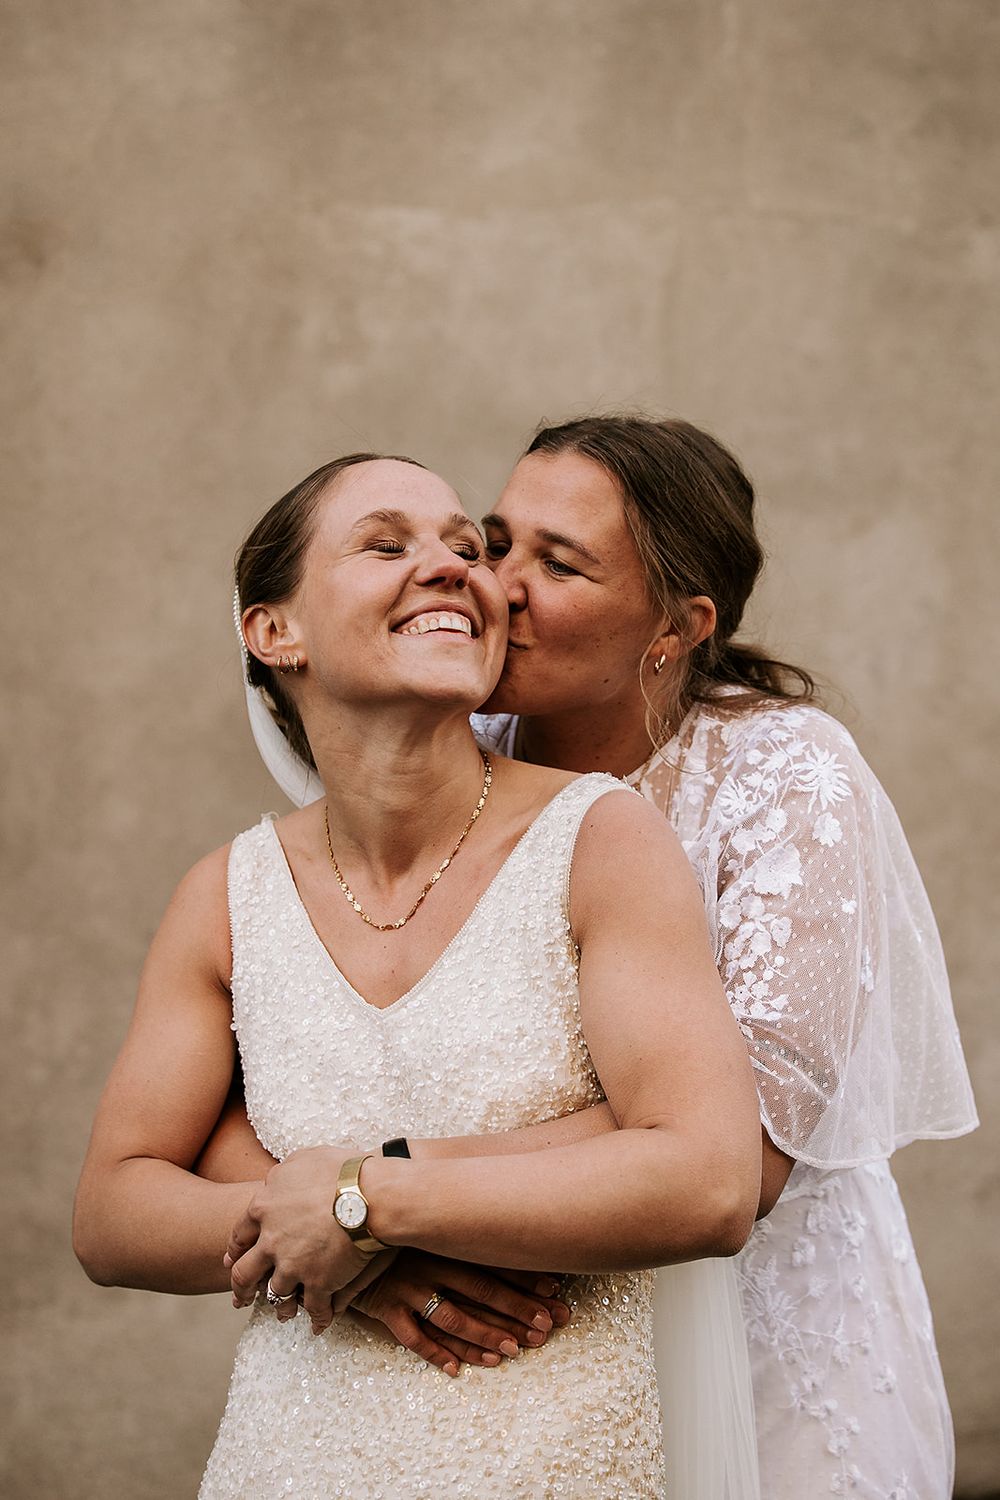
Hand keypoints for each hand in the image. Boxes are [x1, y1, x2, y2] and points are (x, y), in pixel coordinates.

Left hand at [224, 1145, 368, 1330]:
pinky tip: (320, 1325)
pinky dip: (318, 1319)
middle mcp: (271, 1240)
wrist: (369, 1195)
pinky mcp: (318, 1283)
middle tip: (240, 1299)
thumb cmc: (340, 1169)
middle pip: (245, 1273)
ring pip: (276, 1295)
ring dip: (279, 1307)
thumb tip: (274, 1181)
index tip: (231, 1261)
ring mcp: (293, 1265)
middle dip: (241, 1289)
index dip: (235, 1250)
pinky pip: (314, 1308)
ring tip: (283, 1315)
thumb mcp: (301, 1159)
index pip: (239, 1234)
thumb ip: (282, 1175)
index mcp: (263, 1207)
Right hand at [345, 1250, 571, 1376]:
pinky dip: (434, 1353)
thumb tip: (509, 1236)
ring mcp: (409, 1286)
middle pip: (482, 1289)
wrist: (341, 1234)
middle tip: (548, 1328)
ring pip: (452, 1315)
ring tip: (511, 1352)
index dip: (527, 1278)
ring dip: (483, 1334)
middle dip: (518, 1310)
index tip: (558, 1292)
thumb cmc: (396, 1235)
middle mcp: (432, 1263)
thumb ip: (460, 1232)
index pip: (494, 1261)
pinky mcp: (386, 1307)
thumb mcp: (428, 1226)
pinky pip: (412, 1335)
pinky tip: (456, 1370)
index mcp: (447, 1242)